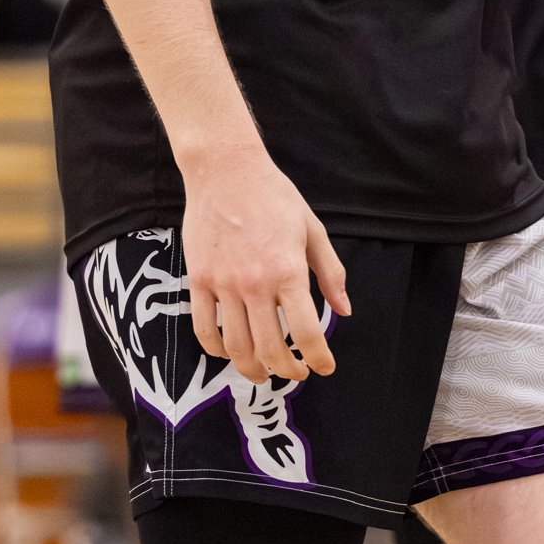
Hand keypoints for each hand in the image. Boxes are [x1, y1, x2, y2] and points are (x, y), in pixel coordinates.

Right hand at [180, 138, 350, 384]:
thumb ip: (330, 273)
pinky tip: (229, 353)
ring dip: (252, 368)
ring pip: (237, 346)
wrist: (226, 171)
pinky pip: (204, 328)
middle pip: (271, 348)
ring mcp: (223, 284)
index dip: (318, 358)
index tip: (324, 367)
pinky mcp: (199, 280)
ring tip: (263, 372)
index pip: (306, 332)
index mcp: (288, 271)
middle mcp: (256, 284)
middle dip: (287, 369)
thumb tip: (343, 310)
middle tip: (296, 373)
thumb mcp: (313, 230)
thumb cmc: (274, 196)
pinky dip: (216, 349)